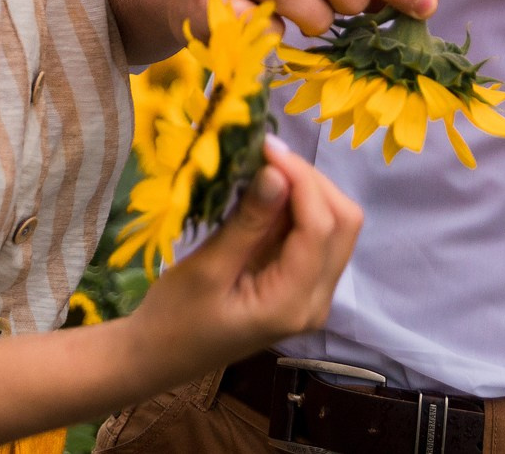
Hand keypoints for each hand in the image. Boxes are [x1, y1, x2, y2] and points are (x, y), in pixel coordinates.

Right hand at [125, 140, 360, 382]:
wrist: (160, 356)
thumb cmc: (175, 318)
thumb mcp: (206, 268)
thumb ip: (248, 223)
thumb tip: (277, 172)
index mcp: (293, 303)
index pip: (321, 228)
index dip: (301, 179)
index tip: (266, 147)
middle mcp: (316, 302)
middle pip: (343, 224)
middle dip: (312, 181)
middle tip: (267, 155)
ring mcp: (312, 296)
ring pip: (337, 228)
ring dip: (308, 191)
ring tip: (266, 168)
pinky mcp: (300, 287)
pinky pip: (316, 238)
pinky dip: (299, 208)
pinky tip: (268, 193)